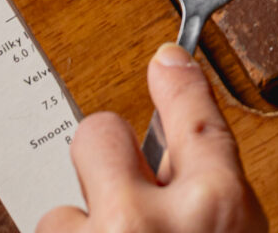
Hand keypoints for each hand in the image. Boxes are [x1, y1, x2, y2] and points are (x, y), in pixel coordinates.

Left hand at [36, 44, 264, 232]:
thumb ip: (213, 203)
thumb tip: (174, 162)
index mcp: (217, 213)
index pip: (195, 116)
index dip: (177, 85)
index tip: (165, 61)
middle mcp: (145, 224)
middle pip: (100, 135)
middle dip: (106, 162)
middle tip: (121, 198)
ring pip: (61, 212)